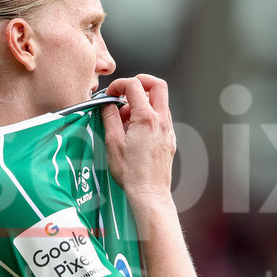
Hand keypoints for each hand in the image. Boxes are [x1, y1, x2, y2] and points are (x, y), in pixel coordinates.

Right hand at [100, 74, 176, 202]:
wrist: (149, 194)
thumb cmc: (131, 174)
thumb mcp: (113, 143)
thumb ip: (109, 118)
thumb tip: (107, 104)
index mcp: (147, 119)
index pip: (134, 86)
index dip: (119, 85)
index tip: (110, 94)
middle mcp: (161, 121)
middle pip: (157, 85)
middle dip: (140, 82)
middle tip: (125, 92)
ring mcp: (168, 130)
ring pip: (160, 102)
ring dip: (142, 102)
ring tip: (125, 119)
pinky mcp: (169, 140)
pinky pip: (161, 118)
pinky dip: (148, 116)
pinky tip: (134, 131)